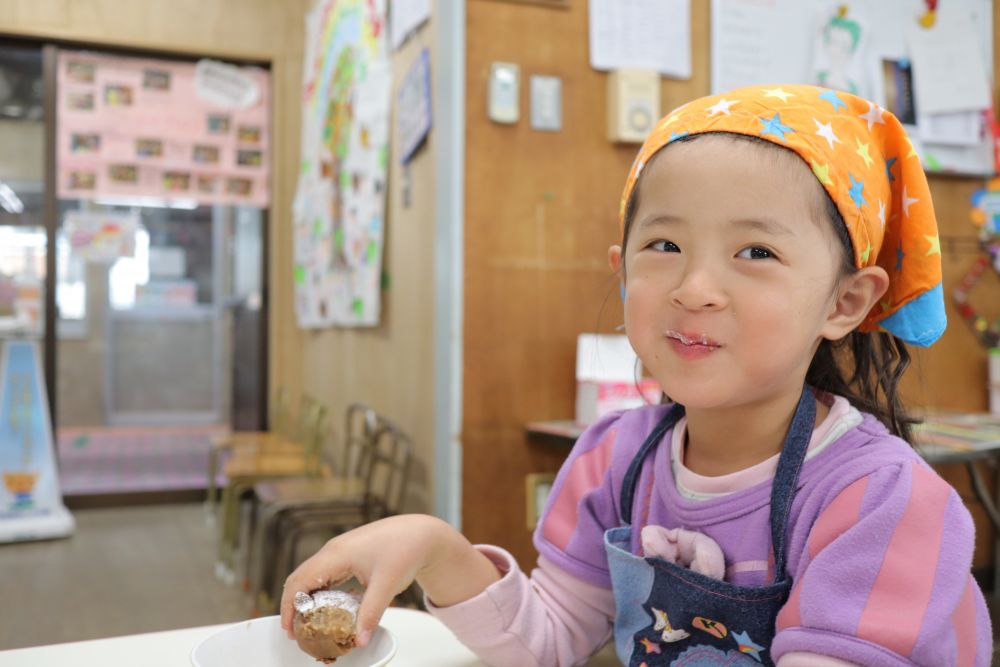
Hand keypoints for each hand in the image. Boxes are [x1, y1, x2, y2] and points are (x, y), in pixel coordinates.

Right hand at [280, 514, 500, 645]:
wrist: (422, 533)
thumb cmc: (405, 550)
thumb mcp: (386, 586)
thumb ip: (370, 614)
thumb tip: (358, 641)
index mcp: (336, 555)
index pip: (299, 581)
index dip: (289, 606)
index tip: (288, 629)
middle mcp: (333, 550)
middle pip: (300, 577)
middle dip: (292, 604)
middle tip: (295, 632)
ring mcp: (340, 550)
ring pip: (311, 575)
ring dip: (305, 598)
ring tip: (306, 623)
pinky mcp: (348, 554)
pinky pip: (325, 573)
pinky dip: (319, 591)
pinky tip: (326, 607)